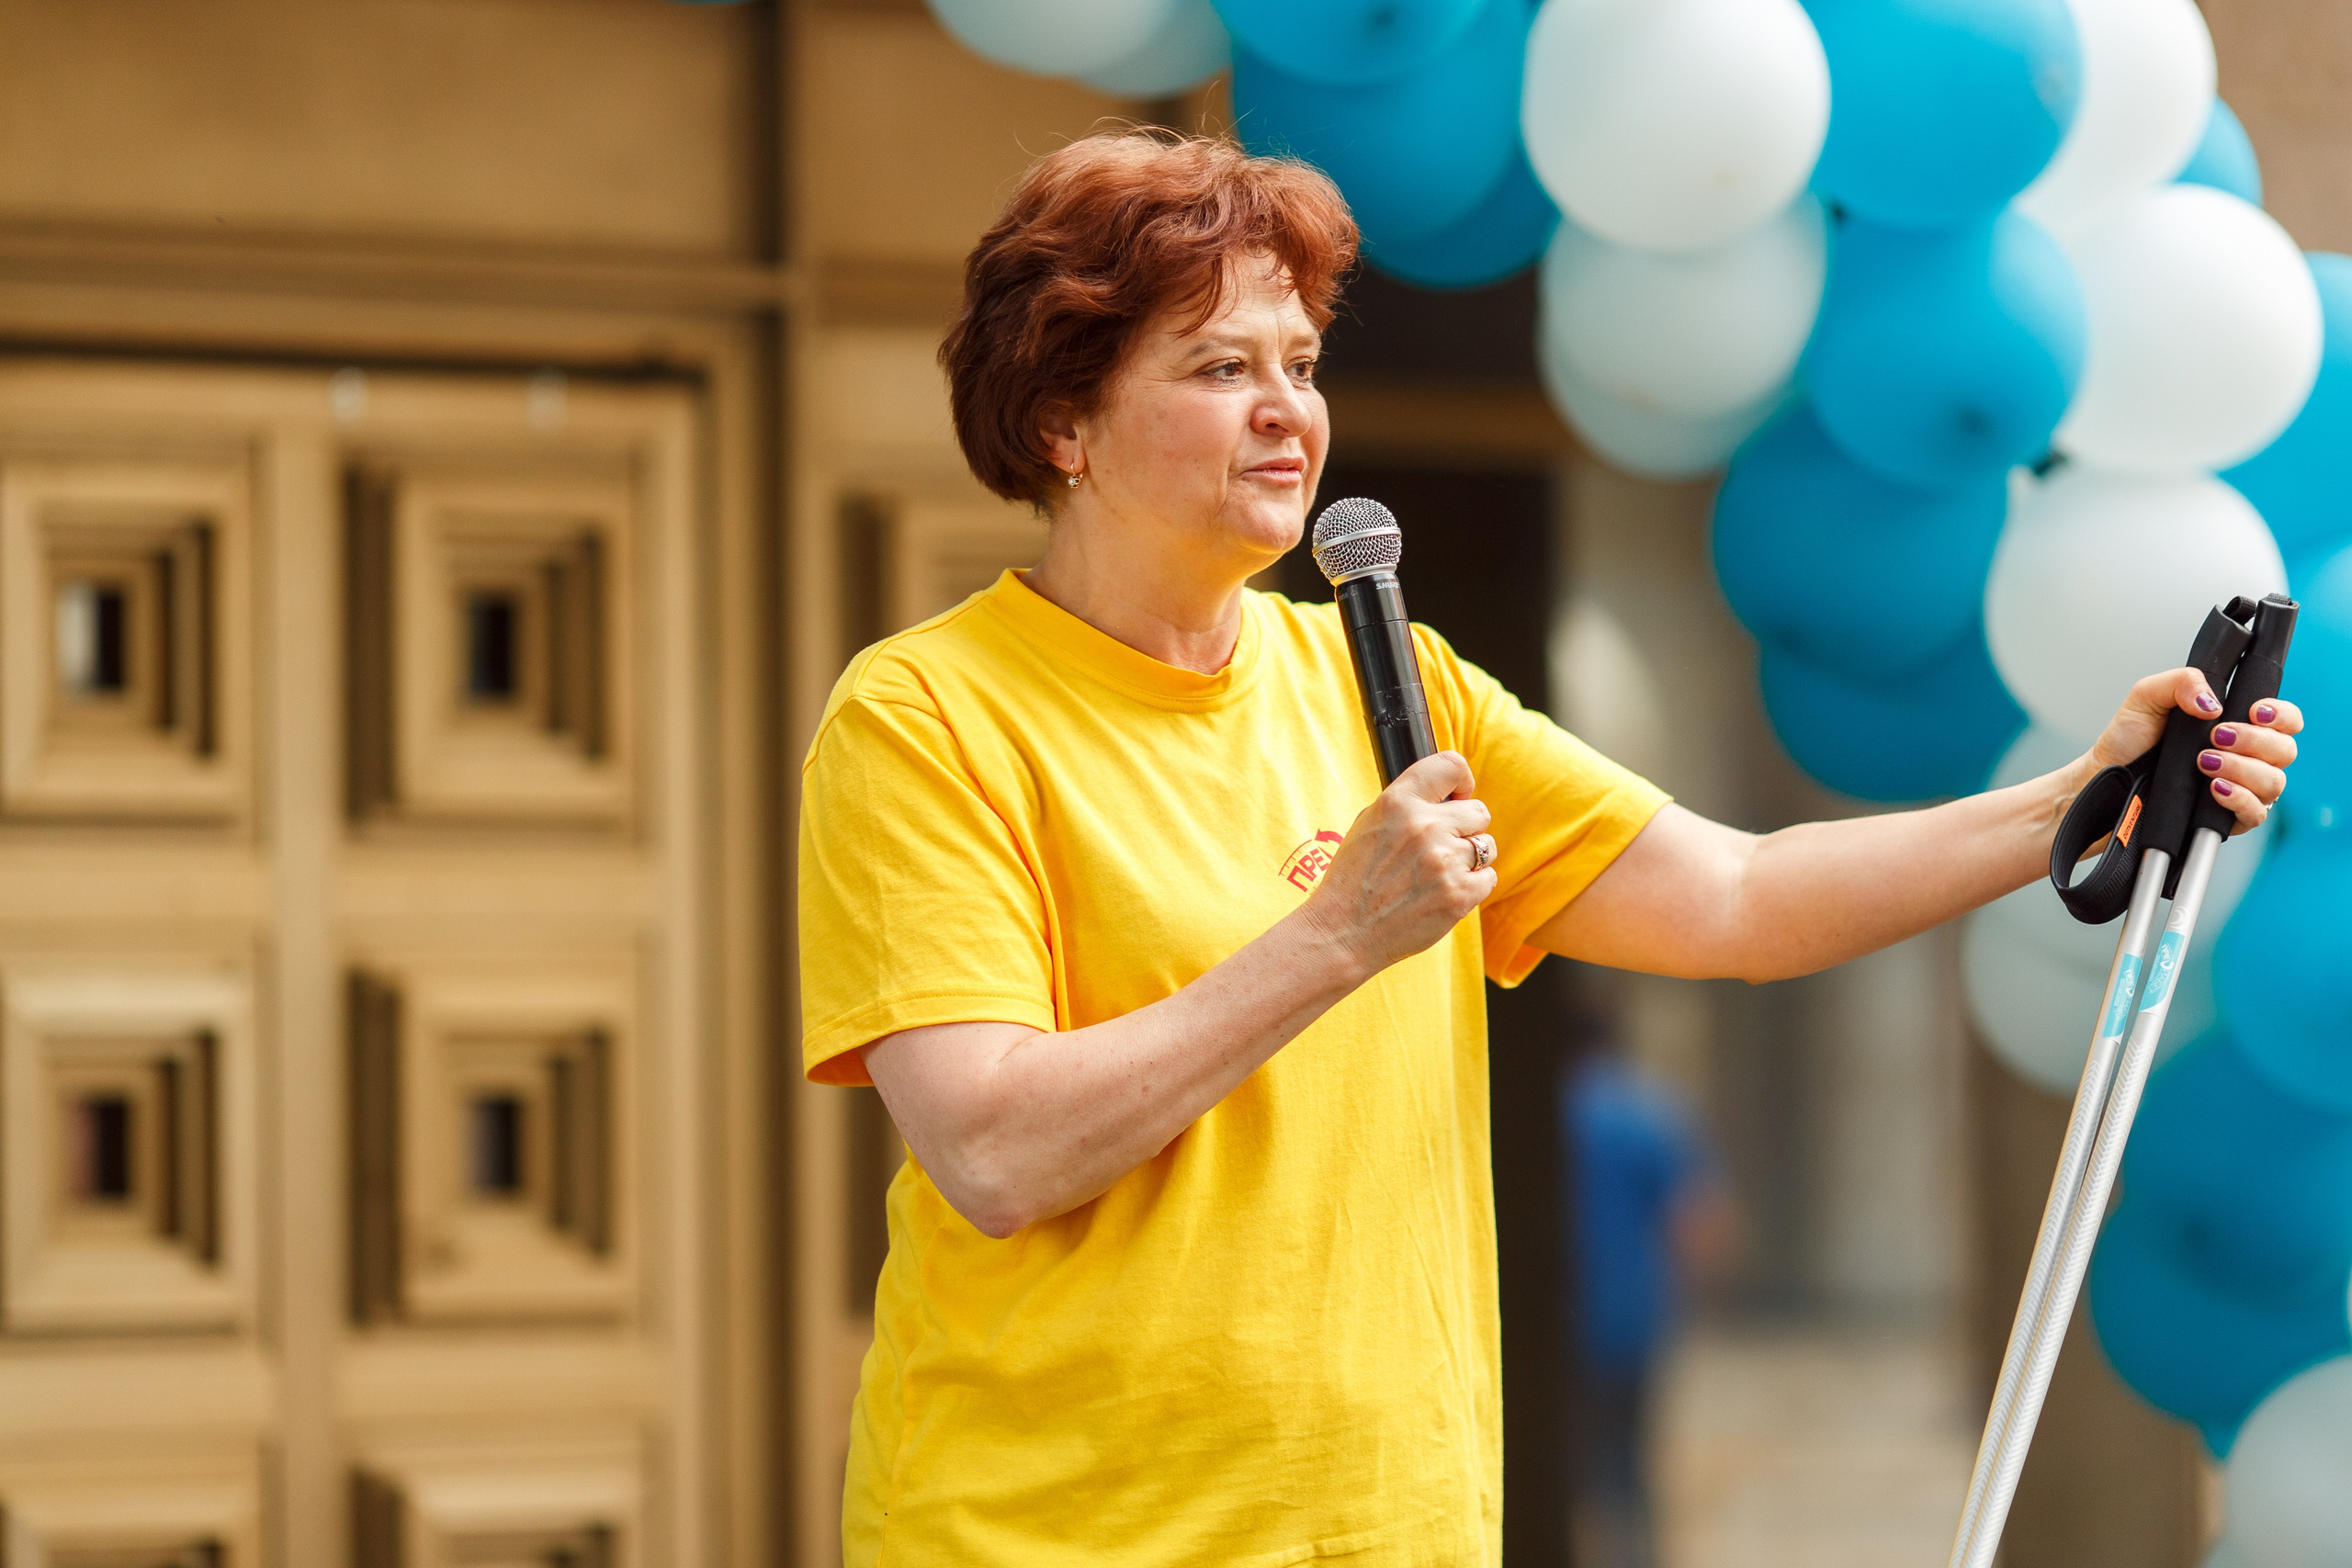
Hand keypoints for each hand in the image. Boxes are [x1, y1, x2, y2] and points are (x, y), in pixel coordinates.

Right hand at [1301, 750, 1496, 974]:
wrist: (1344, 931)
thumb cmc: (1355, 879)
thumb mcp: (1369, 824)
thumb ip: (1408, 804)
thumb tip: (1448, 793)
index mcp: (1398, 802)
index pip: (1451, 765)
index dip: (1462, 781)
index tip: (1458, 796)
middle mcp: (1424, 826)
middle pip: (1479, 812)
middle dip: (1465, 829)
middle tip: (1440, 848)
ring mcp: (1445, 861)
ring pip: (1487, 847)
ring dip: (1469, 859)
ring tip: (1437, 874)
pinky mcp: (1459, 894)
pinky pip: (1488, 877)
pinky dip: (1472, 886)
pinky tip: (1443, 893)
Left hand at [2087, 669, 2303, 833]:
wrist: (2104, 781)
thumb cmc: (2128, 741)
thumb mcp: (2147, 696)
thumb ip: (2182, 682)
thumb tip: (2213, 703)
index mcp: (2236, 725)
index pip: (2285, 721)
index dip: (2281, 715)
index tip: (2255, 711)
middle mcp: (2245, 758)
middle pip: (2285, 751)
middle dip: (2255, 741)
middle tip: (2217, 736)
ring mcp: (2239, 789)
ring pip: (2274, 782)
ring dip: (2243, 769)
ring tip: (2205, 762)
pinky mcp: (2225, 819)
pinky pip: (2255, 814)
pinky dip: (2239, 799)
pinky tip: (2214, 789)